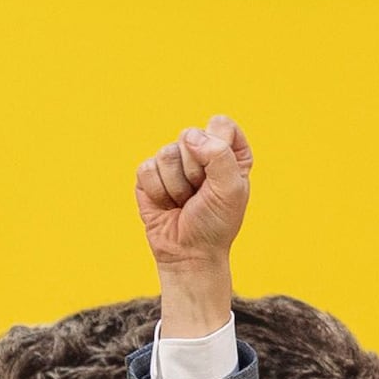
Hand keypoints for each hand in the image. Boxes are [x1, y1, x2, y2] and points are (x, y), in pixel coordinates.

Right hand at [135, 115, 250, 328]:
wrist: (188, 253)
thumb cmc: (215, 223)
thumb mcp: (231, 190)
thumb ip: (219, 155)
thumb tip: (190, 136)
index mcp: (229, 151)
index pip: (220, 124)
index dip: (217, 148)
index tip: (221, 177)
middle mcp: (200, 152)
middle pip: (190, 135)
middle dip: (195, 171)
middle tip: (200, 194)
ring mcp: (173, 162)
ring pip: (166, 153)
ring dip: (176, 186)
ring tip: (184, 202)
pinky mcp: (149, 175)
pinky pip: (147, 169)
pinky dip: (158, 192)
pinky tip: (167, 205)